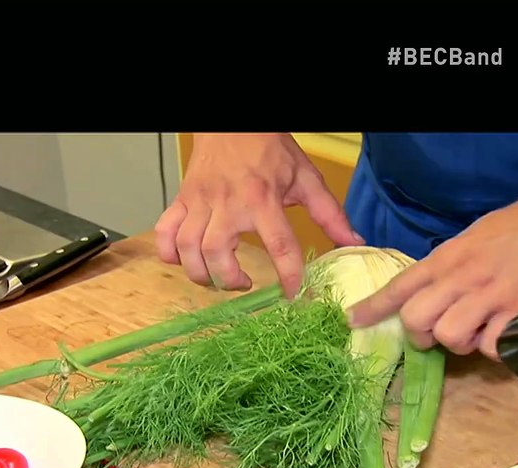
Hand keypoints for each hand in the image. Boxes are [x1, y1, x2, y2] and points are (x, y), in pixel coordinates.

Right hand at [154, 133, 362, 298]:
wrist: (233, 123)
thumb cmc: (269, 149)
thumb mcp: (305, 178)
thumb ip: (330, 213)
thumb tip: (354, 241)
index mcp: (262, 198)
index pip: (279, 244)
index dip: (288, 275)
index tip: (292, 295)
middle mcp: (227, 202)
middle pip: (217, 252)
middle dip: (228, 279)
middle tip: (243, 283)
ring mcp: (199, 202)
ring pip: (188, 247)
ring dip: (200, 272)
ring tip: (216, 277)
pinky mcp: (181, 200)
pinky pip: (164, 233)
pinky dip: (168, 253)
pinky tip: (184, 260)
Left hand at [348, 180, 517, 359]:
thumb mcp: (474, 238)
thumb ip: (448, 264)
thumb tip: (427, 288)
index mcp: (448, 257)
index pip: (400, 285)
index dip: (372, 307)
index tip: (351, 321)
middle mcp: (463, 277)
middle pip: (416, 319)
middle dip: (420, 335)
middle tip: (434, 335)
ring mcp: (493, 296)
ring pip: (450, 336)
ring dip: (460, 343)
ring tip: (476, 331)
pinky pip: (493, 347)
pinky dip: (496, 348)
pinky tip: (505, 332)